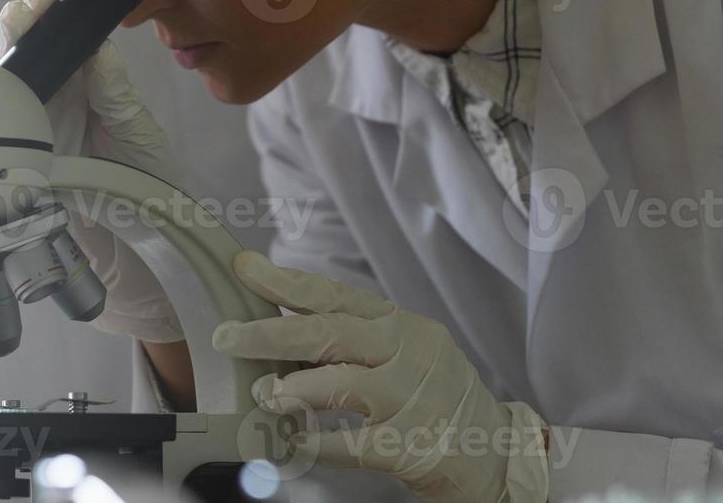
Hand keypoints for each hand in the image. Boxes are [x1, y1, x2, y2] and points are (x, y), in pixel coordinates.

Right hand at [0, 0, 183, 342]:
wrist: (141, 247)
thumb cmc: (148, 185)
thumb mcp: (141, 135)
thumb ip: (118, 95)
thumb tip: (99, 52)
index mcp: (88, 87)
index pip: (63, 41)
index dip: (47, 15)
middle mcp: (56, 103)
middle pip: (27, 57)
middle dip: (18, 29)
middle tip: (19, 12)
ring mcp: (33, 133)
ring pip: (5, 90)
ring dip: (2, 63)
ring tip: (9, 38)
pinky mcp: (17, 166)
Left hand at [213, 251, 548, 502]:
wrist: (496, 453)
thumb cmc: (434, 397)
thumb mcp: (402, 354)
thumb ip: (349, 341)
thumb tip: (276, 330)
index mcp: (400, 325)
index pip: (335, 295)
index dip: (286, 281)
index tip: (245, 268)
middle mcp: (409, 352)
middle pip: (330, 332)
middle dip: (270, 332)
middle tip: (227, 335)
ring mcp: (412, 399)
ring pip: (339, 384)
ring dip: (290, 389)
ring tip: (264, 394)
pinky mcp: (411, 447)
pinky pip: (349, 443)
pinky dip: (315, 442)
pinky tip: (293, 440)